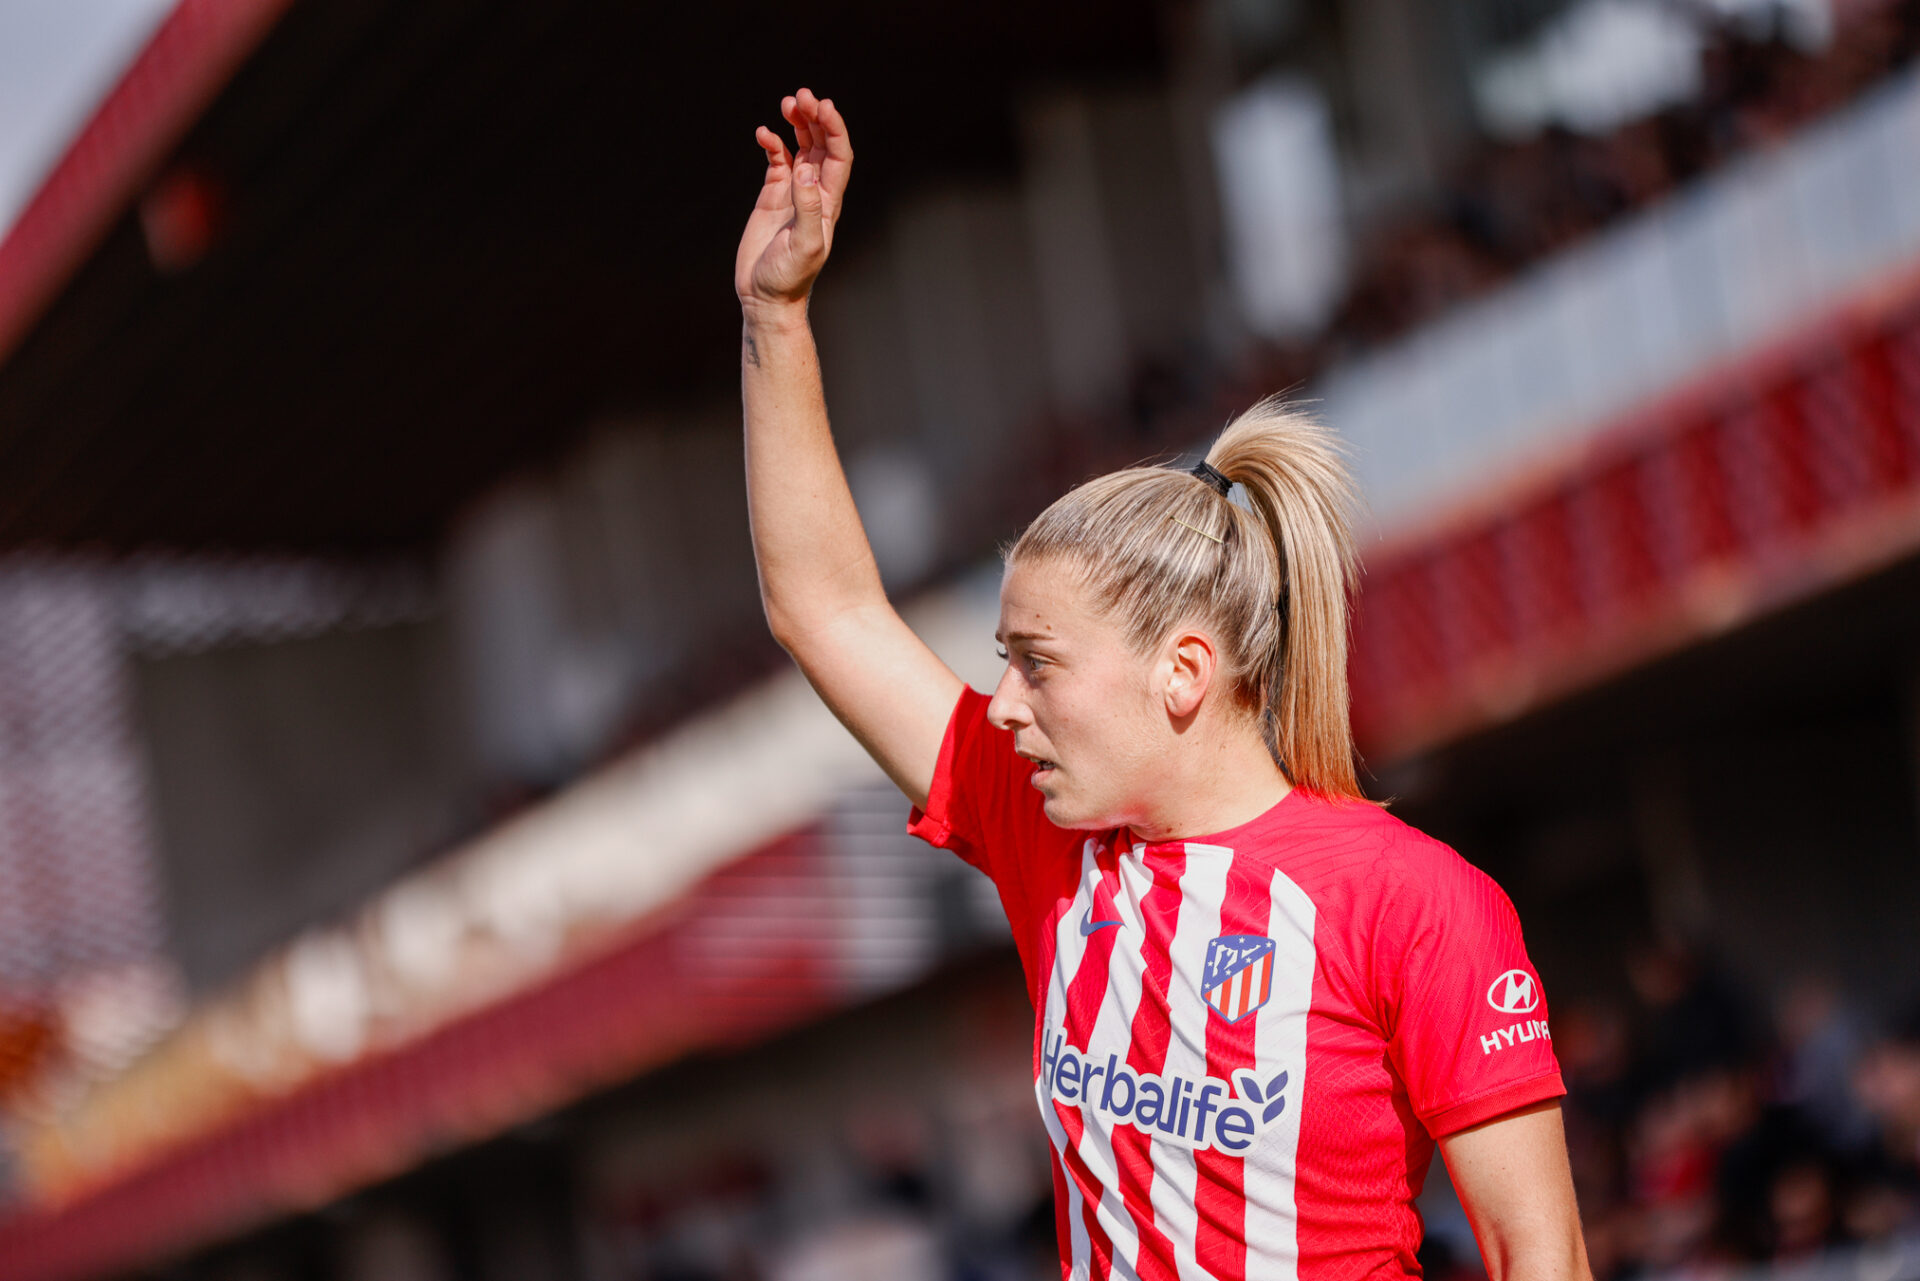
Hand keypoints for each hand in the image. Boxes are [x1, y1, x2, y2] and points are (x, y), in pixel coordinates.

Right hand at [735, 88, 852, 314]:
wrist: (765, 296)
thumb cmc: (789, 276)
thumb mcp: (804, 244)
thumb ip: (807, 207)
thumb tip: (806, 170)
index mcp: (828, 202)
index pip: (838, 155)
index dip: (834, 128)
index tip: (822, 105)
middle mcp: (815, 192)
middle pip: (821, 144)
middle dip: (814, 117)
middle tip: (800, 95)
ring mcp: (793, 192)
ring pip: (801, 147)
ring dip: (796, 124)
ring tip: (786, 102)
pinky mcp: (772, 196)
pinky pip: (776, 161)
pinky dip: (771, 144)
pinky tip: (762, 133)